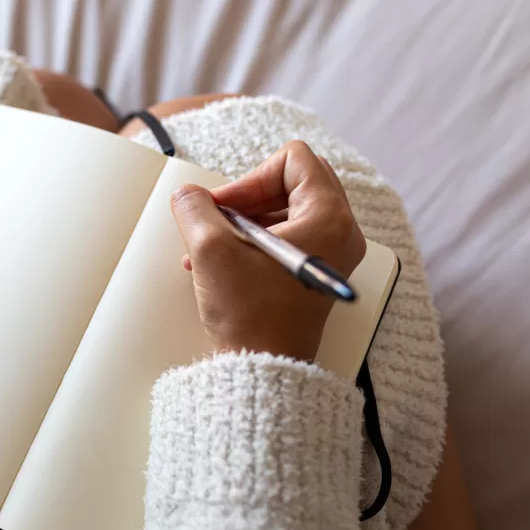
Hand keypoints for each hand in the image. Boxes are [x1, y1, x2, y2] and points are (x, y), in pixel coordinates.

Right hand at [171, 140, 366, 362]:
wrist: (265, 369)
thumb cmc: (253, 318)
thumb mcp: (212, 250)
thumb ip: (195, 209)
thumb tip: (188, 195)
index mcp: (329, 217)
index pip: (293, 160)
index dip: (250, 176)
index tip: (225, 206)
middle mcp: (340, 231)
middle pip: (293, 180)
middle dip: (248, 196)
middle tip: (219, 218)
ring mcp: (331, 253)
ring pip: (287, 208)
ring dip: (245, 219)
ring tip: (212, 246)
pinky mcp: (316, 271)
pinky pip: (287, 235)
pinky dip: (254, 239)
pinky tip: (221, 261)